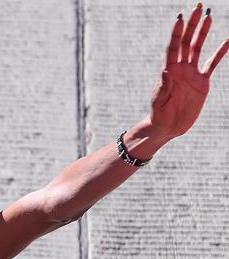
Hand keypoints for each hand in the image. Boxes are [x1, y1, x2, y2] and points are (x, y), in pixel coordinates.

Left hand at [149, 3, 227, 138]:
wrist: (168, 127)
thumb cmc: (158, 115)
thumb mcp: (158, 102)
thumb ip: (162, 87)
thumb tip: (164, 72)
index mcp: (168, 71)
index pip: (173, 48)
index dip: (176, 33)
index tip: (180, 18)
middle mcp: (179, 69)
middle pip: (186, 42)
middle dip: (191, 25)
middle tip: (196, 7)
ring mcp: (191, 73)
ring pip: (198, 48)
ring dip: (203, 32)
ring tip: (208, 16)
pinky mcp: (202, 82)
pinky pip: (212, 63)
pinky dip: (220, 52)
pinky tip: (227, 40)